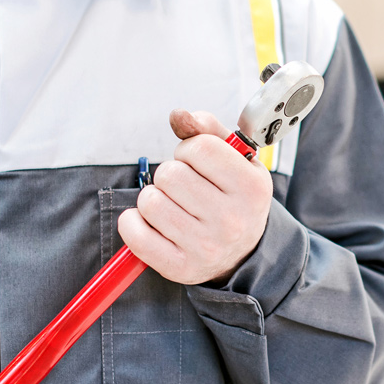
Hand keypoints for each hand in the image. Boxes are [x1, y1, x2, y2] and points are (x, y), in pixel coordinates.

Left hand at [118, 109, 272, 285]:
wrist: (242, 252)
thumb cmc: (232, 197)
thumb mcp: (235, 160)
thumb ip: (208, 130)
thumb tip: (178, 115)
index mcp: (251, 188)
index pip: (198, 147)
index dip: (189, 149)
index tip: (196, 162)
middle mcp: (232, 220)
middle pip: (170, 174)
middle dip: (170, 174)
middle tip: (184, 188)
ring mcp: (206, 247)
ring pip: (150, 201)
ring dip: (153, 198)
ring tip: (172, 206)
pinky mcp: (180, 268)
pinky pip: (135, 234)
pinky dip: (133, 223)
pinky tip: (149, 223)